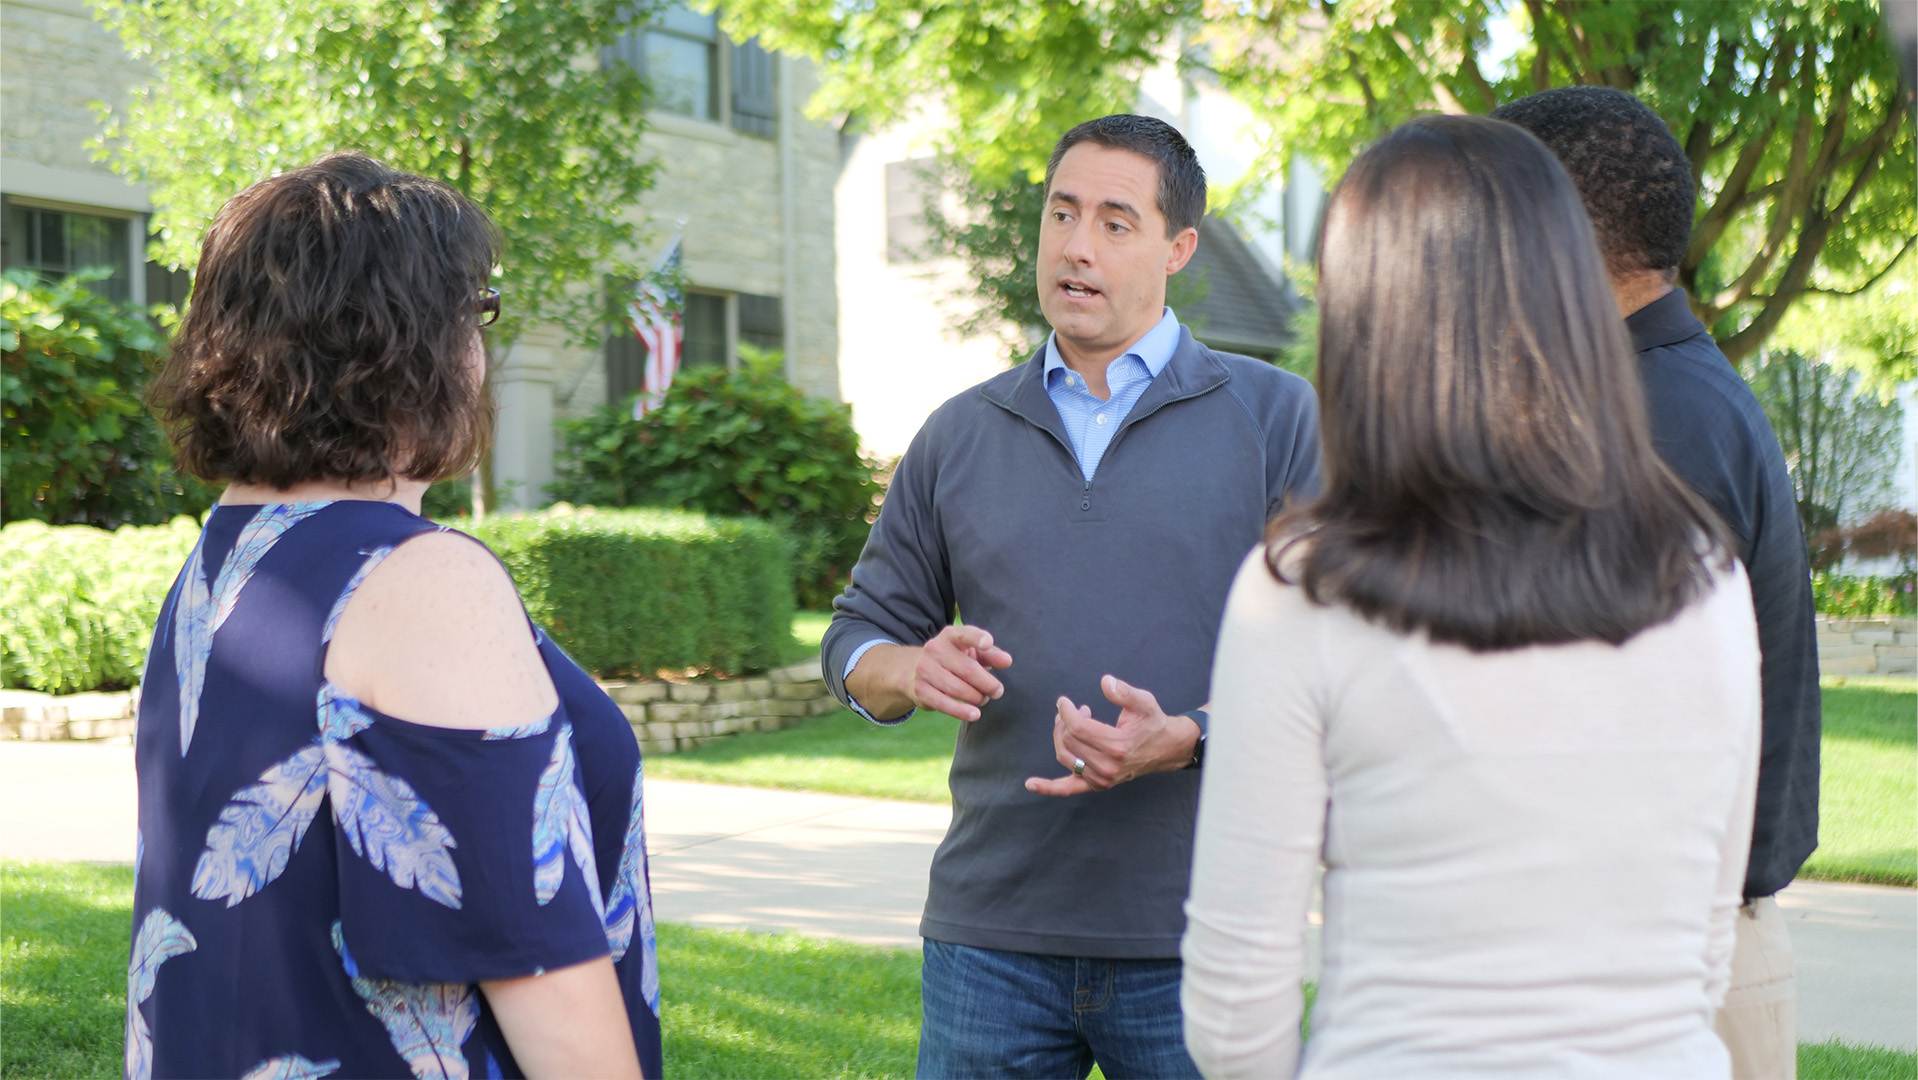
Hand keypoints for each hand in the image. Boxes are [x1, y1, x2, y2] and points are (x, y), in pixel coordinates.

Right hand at [848, 625, 1013, 721]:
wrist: (915, 670)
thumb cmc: (954, 660)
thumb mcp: (972, 653)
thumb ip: (992, 655)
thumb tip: (1007, 661)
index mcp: (950, 636)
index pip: (964, 634)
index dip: (976, 638)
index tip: (988, 643)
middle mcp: (935, 649)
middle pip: (967, 669)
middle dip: (987, 683)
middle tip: (997, 691)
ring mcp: (925, 669)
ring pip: (957, 688)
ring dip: (976, 697)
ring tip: (984, 700)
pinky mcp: (920, 690)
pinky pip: (944, 703)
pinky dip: (961, 711)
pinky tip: (974, 714)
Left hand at [1025, 675, 1200, 796]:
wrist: (1164, 749)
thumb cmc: (1152, 723)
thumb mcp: (1144, 702)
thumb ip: (1125, 692)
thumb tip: (1105, 681)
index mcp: (1118, 746)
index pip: (1078, 728)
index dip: (1066, 711)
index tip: (1064, 701)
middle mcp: (1107, 767)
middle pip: (1068, 741)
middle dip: (1064, 721)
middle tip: (1070, 710)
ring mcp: (1101, 779)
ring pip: (1065, 757)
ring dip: (1059, 738)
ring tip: (1067, 724)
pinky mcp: (1096, 785)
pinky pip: (1067, 788)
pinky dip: (1048, 788)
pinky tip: (1030, 784)